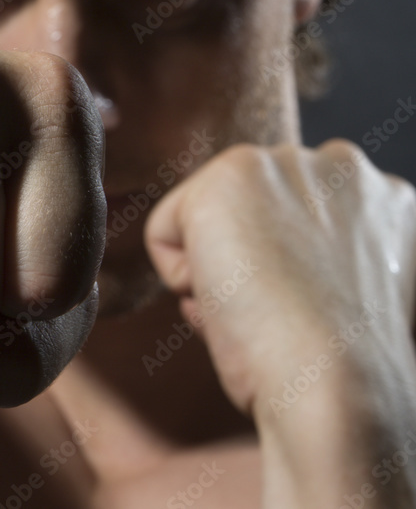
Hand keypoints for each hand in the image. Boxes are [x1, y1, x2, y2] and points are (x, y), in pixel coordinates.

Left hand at [145, 140, 415, 413]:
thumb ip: (306, 254)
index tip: (305, 315)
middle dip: (245, 266)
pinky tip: (228, 299)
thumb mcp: (339, 292)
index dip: (280, 281)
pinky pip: (163, 231)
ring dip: (216, 273)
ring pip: (205, 222)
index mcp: (383, 201)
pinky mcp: (231, 174)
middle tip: (279, 314)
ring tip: (257, 309)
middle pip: (246, 217)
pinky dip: (178, 277)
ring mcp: (286, 163)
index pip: (288, 227)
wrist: (336, 384)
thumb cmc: (339, 367)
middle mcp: (342, 165)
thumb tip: (244, 259)